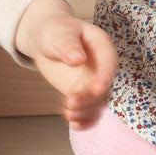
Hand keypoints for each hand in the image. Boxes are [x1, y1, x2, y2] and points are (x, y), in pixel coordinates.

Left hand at [14, 0, 117, 129]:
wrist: (46, 39)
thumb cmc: (56, 30)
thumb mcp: (60, 33)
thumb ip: (69, 45)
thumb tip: (78, 59)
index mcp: (102, 46)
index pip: (108, 63)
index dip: (105, 77)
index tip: (97, 89)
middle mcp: (102, 66)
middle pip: (104, 87)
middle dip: (90, 99)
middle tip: (72, 105)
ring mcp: (93, 81)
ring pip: (96, 102)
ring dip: (86, 112)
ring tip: (70, 115)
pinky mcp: (83, 93)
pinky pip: (87, 109)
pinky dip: (83, 118)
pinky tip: (74, 124)